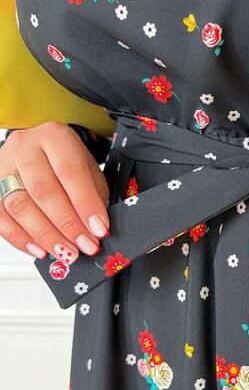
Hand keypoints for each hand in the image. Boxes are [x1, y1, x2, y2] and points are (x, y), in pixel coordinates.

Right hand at [0, 121, 109, 261]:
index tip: (99, 229)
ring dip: (46, 235)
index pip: (70, 172)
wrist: (37, 149)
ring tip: (67, 253)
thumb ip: (93, 194)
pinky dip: (20, 238)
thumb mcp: (87, 167)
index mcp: (53, 136)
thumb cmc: (65, 160)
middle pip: (44, 191)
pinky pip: (0, 218)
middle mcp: (24, 147)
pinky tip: (40, 250)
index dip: (86, 204)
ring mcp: (2, 167)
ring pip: (20, 206)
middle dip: (68, 225)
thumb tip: (96, 228)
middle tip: (85, 246)